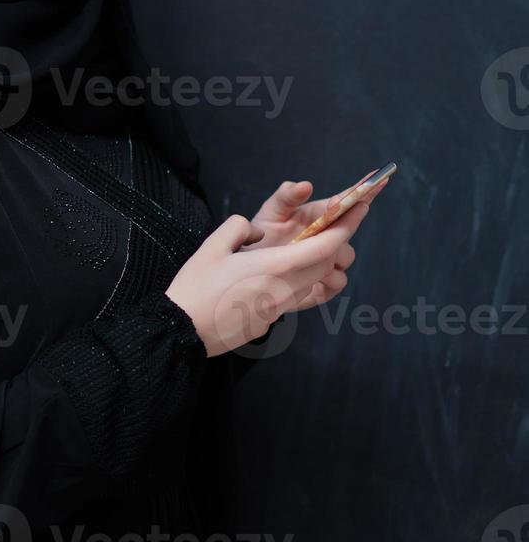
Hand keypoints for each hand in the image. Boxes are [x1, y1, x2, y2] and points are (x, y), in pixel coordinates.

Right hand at [164, 201, 371, 356]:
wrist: (183, 331)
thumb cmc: (195, 287)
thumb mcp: (211, 247)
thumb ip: (239, 228)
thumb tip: (256, 231)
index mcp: (273, 267)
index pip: (324, 247)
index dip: (345, 228)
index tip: (358, 210)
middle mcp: (284, 289)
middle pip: (326, 265)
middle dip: (336, 243)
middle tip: (338, 224)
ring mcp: (279, 308)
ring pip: (313, 282)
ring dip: (319, 264)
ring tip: (307, 250)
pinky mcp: (269, 320)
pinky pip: (295, 297)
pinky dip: (299, 281)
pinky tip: (278, 276)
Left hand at [240, 172, 388, 311]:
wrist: (251, 268)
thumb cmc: (262, 235)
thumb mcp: (271, 212)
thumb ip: (286, 196)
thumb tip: (306, 185)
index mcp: (321, 215)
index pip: (348, 201)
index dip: (363, 191)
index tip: (377, 179)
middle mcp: (330, 236)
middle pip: (350, 229)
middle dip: (348, 221)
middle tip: (331, 217)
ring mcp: (330, 260)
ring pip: (346, 256)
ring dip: (331, 253)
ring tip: (305, 252)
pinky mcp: (325, 285)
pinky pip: (338, 281)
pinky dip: (327, 278)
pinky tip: (310, 275)